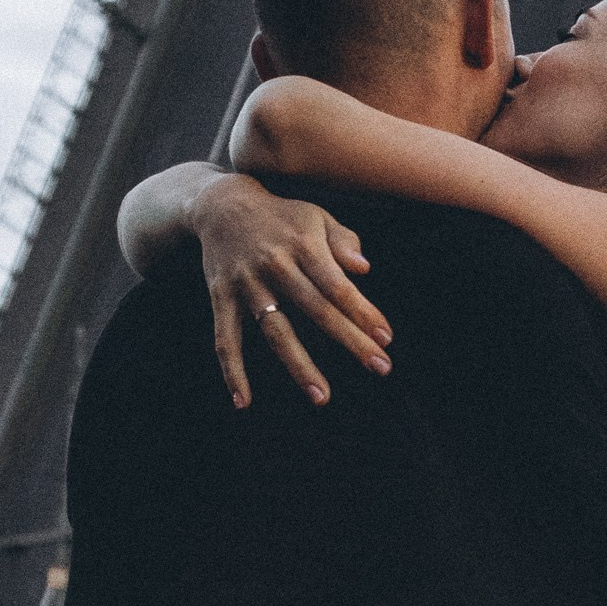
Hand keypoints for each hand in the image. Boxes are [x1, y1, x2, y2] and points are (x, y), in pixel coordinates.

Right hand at [195, 174, 391, 409]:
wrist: (219, 204)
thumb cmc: (282, 216)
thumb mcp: (316, 217)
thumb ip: (343, 241)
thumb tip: (364, 269)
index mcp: (302, 245)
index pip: (338, 285)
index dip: (363, 313)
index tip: (386, 339)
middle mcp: (275, 266)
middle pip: (317, 310)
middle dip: (350, 341)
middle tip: (380, 368)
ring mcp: (246, 285)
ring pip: (275, 332)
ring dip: (299, 366)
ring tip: (322, 397)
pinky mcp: (220, 298)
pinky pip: (225, 339)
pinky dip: (232, 371)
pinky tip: (245, 401)